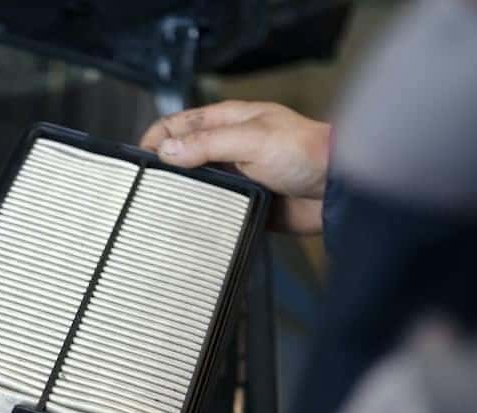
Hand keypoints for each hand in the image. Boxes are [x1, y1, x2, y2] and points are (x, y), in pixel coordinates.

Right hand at [140, 101, 330, 233]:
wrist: (338, 191)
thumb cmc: (305, 153)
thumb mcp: (252, 140)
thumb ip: (207, 144)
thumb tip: (165, 151)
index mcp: (227, 122)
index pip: (177, 125)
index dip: (154, 140)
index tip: (138, 163)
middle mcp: (226, 149)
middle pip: (181, 157)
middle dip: (160, 170)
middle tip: (142, 190)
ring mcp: (233, 178)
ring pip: (193, 186)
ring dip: (177, 195)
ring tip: (156, 210)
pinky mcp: (241, 204)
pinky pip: (210, 211)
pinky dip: (196, 217)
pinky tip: (185, 226)